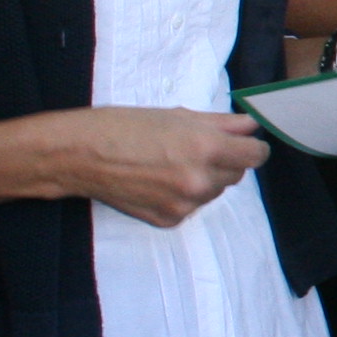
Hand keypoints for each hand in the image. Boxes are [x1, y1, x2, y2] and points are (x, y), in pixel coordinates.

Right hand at [44, 107, 265, 226]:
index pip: (256, 155)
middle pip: (237, 174)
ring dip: (205, 179)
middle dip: (225, 161)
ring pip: (214, 192)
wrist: (80, 155)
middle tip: (197, 149)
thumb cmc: (125, 126)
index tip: (244, 144)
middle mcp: (201, 179)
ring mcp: (186, 204)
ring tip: (172, 164)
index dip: (251, 147)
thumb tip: (251, 125)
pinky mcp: (170, 220)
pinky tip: (158, 181)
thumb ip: (221, 123)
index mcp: (206, 147)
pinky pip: (191, 207)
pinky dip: (183, 196)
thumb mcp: (176, 116)